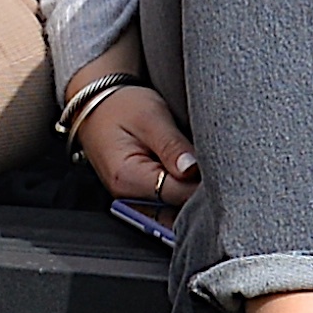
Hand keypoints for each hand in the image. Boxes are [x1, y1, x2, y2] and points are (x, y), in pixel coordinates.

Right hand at [76, 84, 199, 208]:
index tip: (216, 164)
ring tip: (196, 163)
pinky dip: (181, 190)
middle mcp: (127, 196)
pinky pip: (167, 203)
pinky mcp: (140, 195)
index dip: (202, 182)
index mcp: (127, 178)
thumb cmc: (119, 106)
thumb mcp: (150, 117)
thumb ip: (172, 146)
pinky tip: (186, 172)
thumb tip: (192, 170)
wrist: (95, 103)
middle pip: (176, 208)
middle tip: (210, 162)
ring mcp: (133, 199)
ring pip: (173, 209)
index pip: (178, 194)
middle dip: (198, 191)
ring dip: (190, 191)